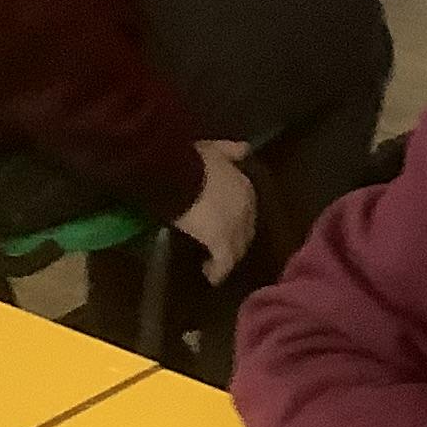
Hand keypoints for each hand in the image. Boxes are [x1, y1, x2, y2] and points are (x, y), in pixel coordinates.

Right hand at [171, 140, 257, 280]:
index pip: (245, 210)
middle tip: (218, 247)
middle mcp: (246, 209)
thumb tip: (245, 149)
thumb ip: (230, 150)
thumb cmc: (192, 159)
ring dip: (227, 257)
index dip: (235, 219)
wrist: (180, 172)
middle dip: (234, 240)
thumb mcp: (214, 149)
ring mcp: (236, 228)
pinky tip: (210, 276)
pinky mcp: (221, 243)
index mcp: (244, 187)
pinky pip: (223, 263)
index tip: (222, 224)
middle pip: (244, 231)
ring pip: (236, 248)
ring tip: (212, 263)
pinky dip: (217, 271)